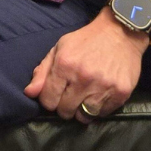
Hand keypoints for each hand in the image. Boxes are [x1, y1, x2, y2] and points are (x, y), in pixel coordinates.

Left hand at [24, 8, 146, 122]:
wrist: (119, 32)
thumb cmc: (85, 41)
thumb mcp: (59, 49)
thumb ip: (42, 72)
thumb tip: (29, 93)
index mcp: (64, 65)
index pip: (48, 100)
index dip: (49, 100)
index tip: (55, 95)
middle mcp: (83, 78)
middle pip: (65, 112)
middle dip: (64, 106)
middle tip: (70, 95)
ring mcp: (103, 87)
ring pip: (83, 117)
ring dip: (81, 110)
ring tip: (84, 97)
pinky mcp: (120, 94)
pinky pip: (102, 114)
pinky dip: (98, 109)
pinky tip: (98, 95)